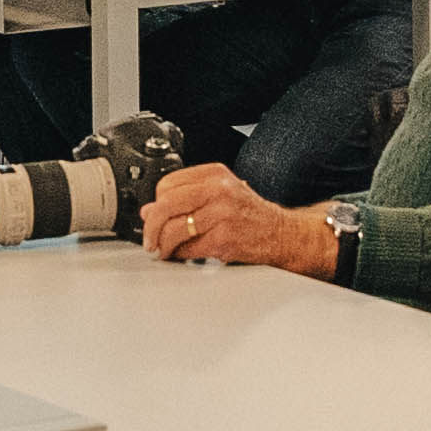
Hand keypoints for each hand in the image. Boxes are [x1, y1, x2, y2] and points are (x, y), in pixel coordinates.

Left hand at [141, 165, 342, 277]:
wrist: (281, 233)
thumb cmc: (250, 215)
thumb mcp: (219, 195)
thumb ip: (185, 199)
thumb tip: (149, 211)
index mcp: (214, 174)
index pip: (168, 184)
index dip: (156, 203)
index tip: (153, 216)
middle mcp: (218, 191)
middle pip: (166, 205)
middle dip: (152, 227)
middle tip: (149, 239)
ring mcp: (222, 215)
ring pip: (174, 230)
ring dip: (162, 245)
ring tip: (161, 251)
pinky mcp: (224, 239)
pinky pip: (188, 249)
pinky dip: (179, 255)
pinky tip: (180, 255)